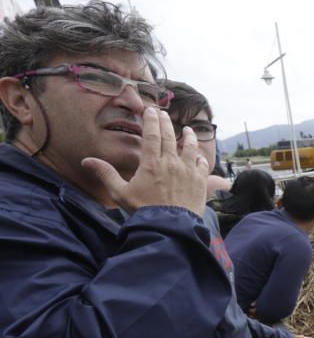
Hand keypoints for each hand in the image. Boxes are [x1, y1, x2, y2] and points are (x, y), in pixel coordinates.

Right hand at [82, 107, 208, 214]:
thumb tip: (86, 160)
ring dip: (189, 136)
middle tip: (163, 113)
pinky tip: (199, 156)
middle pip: (170, 136)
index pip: (152, 135)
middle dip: (166, 122)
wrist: (169, 227)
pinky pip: (202, 165)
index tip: (151, 110)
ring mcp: (188, 171)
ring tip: (187, 130)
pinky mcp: (200, 182)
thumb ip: (106, 174)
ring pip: (190, 147)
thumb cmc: (143, 211)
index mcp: (152, 163)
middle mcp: (171, 163)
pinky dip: (200, 158)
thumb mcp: (120, 193)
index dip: (152, 120)